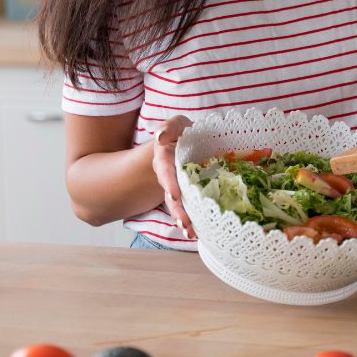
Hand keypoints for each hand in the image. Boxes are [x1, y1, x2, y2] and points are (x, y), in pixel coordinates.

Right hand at [151, 115, 195, 239]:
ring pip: (179, 204)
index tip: (174, 194)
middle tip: (184, 223)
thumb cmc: (184, 133)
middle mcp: (170, 175)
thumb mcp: (177, 125)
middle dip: (177, 209)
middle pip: (171, 194)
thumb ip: (169, 127)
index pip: (165, 170)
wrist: (190, 143)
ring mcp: (180, 186)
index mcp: (166, 159)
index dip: (169, 182)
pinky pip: (190, 207)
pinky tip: (196, 232)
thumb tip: (160, 137)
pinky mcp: (190, 194)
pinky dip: (192, 219)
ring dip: (183, 218)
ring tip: (190, 232)